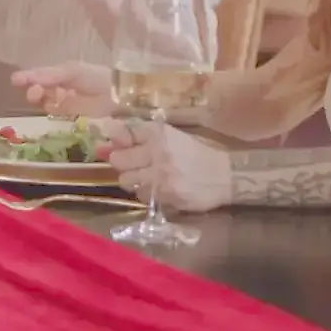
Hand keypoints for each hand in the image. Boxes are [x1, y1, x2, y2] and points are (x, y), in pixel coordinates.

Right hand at [11, 61, 115, 117]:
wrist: (119, 95)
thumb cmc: (97, 78)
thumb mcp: (73, 71)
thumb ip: (50, 75)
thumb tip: (26, 78)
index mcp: (63, 74)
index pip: (41, 75)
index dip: (28, 77)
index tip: (15, 80)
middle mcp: (61, 87)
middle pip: (40, 89)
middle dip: (33, 89)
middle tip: (33, 92)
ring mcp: (65, 103)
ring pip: (44, 101)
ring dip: (38, 99)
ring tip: (38, 97)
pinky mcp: (70, 117)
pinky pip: (53, 114)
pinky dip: (47, 110)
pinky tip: (48, 106)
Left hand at [104, 121, 231, 212]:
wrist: (225, 176)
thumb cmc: (195, 153)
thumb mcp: (169, 137)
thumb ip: (137, 136)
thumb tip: (105, 138)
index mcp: (159, 134)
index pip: (123, 135)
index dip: (117, 143)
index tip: (118, 148)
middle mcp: (159, 152)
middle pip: (119, 160)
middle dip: (122, 164)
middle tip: (134, 166)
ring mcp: (162, 176)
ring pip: (127, 181)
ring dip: (133, 180)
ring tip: (148, 178)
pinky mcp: (167, 196)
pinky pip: (141, 196)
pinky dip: (146, 193)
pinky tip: (159, 189)